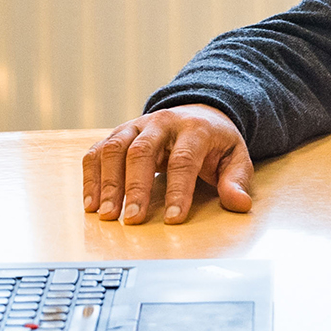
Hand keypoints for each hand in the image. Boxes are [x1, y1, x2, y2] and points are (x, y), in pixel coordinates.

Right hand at [82, 103, 253, 223]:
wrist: (198, 112)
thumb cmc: (215, 143)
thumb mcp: (236, 157)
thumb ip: (237, 180)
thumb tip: (239, 204)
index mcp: (194, 129)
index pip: (183, 160)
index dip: (178, 190)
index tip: (174, 218)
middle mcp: (161, 123)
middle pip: (142, 151)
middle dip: (135, 187)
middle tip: (132, 219)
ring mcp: (136, 126)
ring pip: (114, 148)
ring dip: (108, 183)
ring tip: (107, 215)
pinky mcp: (118, 133)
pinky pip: (97, 151)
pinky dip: (91, 177)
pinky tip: (92, 203)